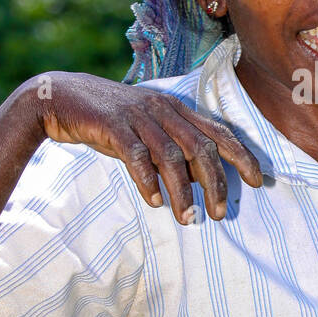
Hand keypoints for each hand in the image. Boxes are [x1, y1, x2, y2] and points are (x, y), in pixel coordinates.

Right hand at [25, 72, 262, 222]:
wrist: (61, 98)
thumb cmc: (109, 121)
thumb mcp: (147, 133)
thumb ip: (172, 151)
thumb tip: (200, 181)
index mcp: (175, 108)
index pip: (218, 131)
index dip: (241, 156)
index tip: (257, 181)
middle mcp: (162, 109)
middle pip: (201, 147)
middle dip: (216, 182)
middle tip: (221, 213)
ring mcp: (137, 116)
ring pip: (171, 156)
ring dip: (183, 190)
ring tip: (188, 218)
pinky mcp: (113, 125)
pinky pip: (136, 155)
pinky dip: (147, 180)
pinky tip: (155, 202)